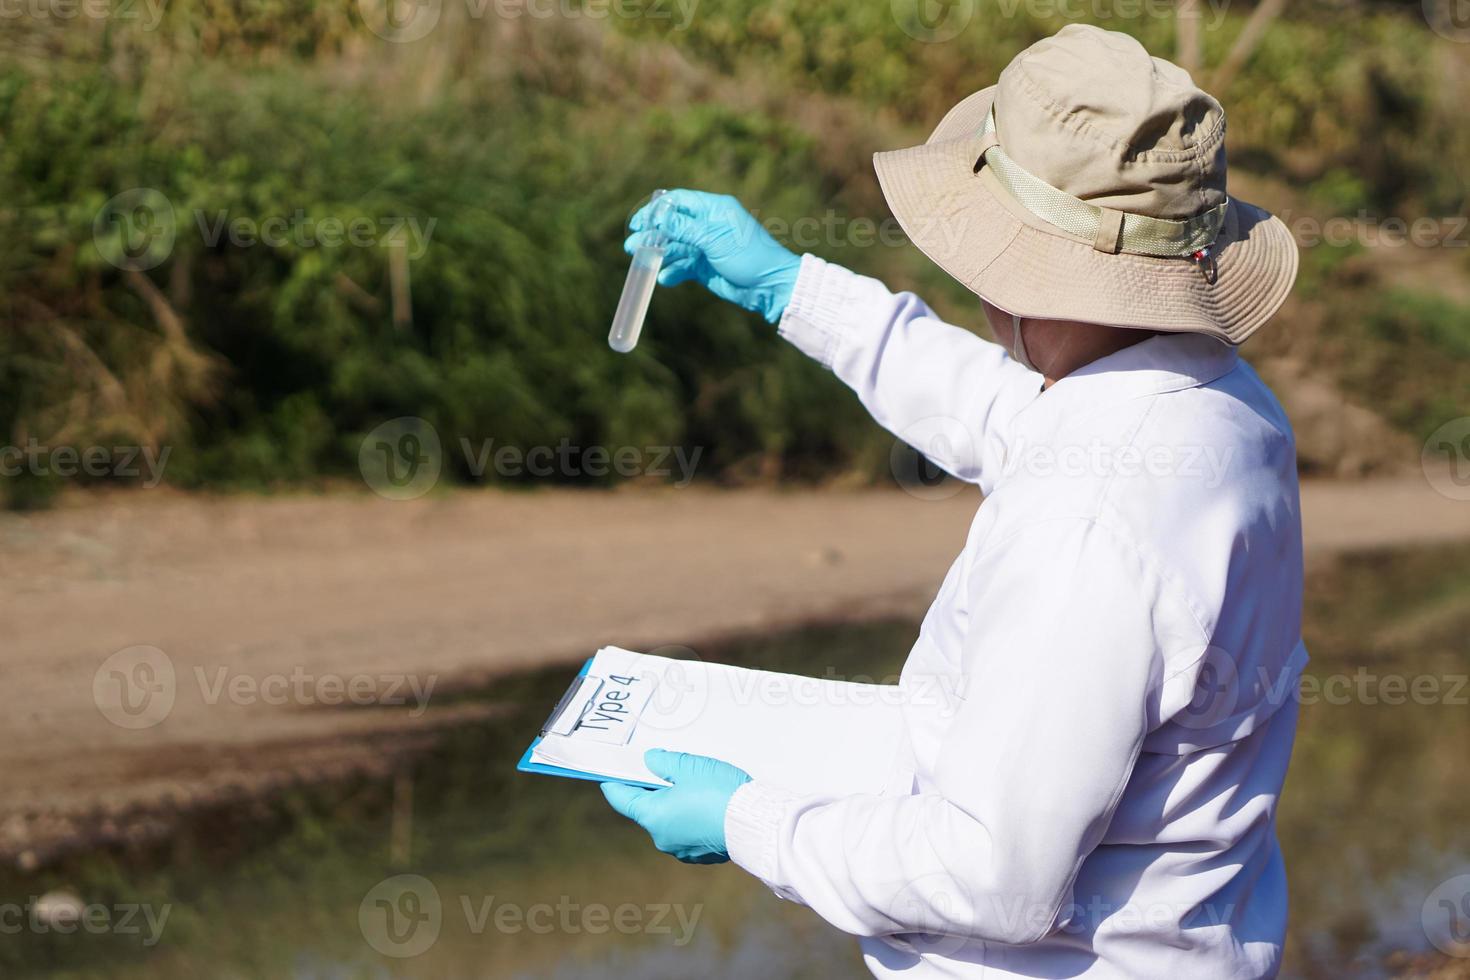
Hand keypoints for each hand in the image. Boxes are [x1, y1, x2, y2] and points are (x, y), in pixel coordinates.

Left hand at [601, 749, 752, 863]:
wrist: (756, 823)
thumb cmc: (719, 793)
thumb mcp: (689, 767)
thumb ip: (664, 762)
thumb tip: (650, 761)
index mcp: (652, 816)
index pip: (623, 799)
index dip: (615, 784)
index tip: (609, 775)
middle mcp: (663, 838)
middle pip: (648, 809)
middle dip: (655, 790)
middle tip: (663, 769)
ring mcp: (683, 849)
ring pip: (671, 820)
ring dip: (676, 804)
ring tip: (694, 784)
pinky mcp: (703, 854)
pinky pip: (690, 831)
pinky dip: (693, 817)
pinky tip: (708, 803)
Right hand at [625, 189, 800, 323]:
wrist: (769, 287)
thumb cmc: (749, 256)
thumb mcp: (714, 239)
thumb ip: (684, 228)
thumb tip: (658, 216)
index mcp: (713, 209)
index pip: (678, 201)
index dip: (656, 210)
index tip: (638, 222)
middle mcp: (707, 225)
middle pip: (672, 225)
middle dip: (652, 235)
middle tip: (632, 246)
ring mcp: (705, 247)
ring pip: (674, 247)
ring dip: (658, 254)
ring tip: (642, 263)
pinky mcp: (704, 267)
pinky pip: (682, 267)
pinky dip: (673, 272)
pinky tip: (665, 278)